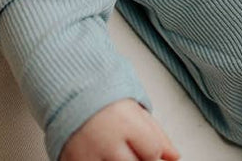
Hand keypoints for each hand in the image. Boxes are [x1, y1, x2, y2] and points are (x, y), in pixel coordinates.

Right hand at [59, 98, 179, 160]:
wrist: (66, 88)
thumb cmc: (103, 98)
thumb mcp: (135, 110)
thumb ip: (158, 135)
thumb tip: (175, 157)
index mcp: (126, 123)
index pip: (152, 153)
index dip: (151, 153)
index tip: (144, 148)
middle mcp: (107, 141)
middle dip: (136, 159)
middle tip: (127, 149)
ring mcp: (88, 155)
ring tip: (113, 150)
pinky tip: (100, 154)